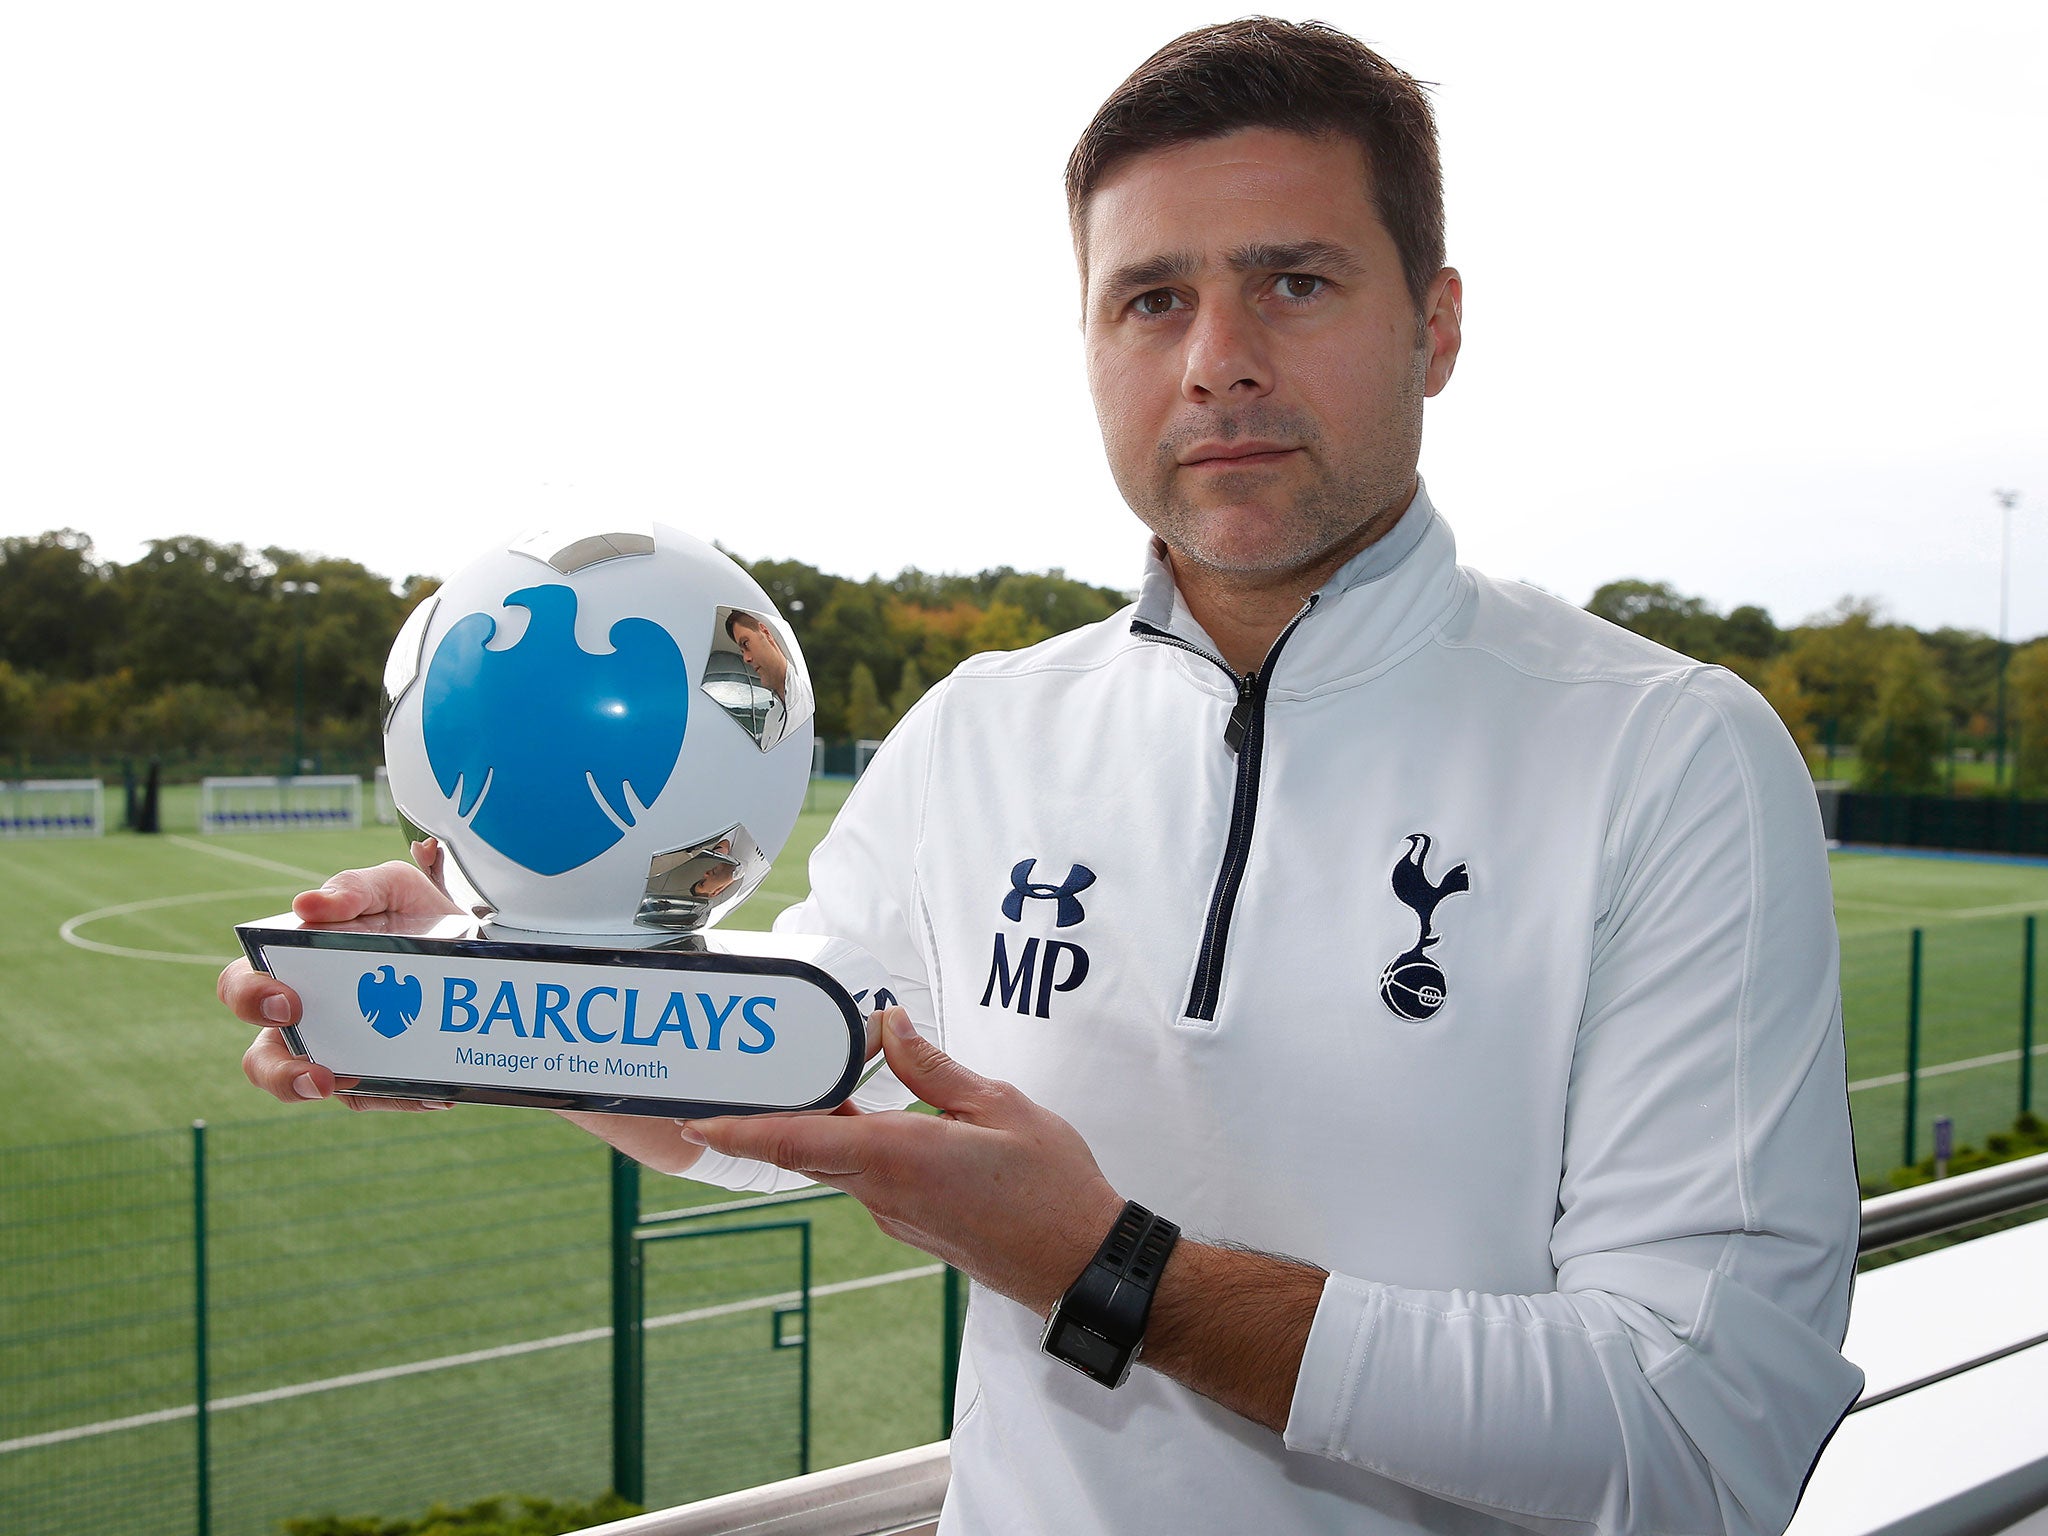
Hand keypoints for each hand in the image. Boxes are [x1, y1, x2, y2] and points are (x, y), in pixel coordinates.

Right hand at [218, 843, 463, 1111]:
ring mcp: (337, 1050)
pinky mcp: (377, 1076)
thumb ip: (352, 888)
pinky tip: (434, 1092)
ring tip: (347, 1087)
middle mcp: (302, 1018)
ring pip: (306, 1088)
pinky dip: (403, 1098)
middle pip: (260, 1059)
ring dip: (322, 1094)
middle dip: (278, 1070)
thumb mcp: (392, 887)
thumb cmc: (412, 913)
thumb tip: (308, 904)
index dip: (251, 997)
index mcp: (291, 968)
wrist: (473, 944)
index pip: (242, 986)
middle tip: (316, 1067)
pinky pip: (378, 1098)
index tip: (287, 1001)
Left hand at [679, 1009, 1123, 1314]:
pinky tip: (869, 1114)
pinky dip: (851, 1145)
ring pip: (834, 1163)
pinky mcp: (911, 1226)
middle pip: (805, 1149)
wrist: (1079, 1264)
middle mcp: (881, 1193)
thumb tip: (888, 1026)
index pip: (796, 1139)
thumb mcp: (998, 1106)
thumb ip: (932, 1068)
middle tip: (744, 1076)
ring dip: (816, 1126)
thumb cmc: (1050, 1187)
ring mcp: (894, 1216)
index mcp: (896, 1157)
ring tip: (812, 1078)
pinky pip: (863, 1179)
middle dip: (768, 1116)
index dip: (740, 1129)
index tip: (695, 1119)